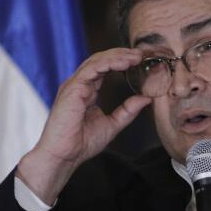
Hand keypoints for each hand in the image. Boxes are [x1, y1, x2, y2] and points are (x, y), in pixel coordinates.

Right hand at [17, 48, 151, 203]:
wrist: (64, 156)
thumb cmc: (80, 144)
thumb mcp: (112, 125)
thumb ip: (127, 111)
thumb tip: (146, 99)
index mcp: (86, 91)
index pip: (104, 68)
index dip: (122, 61)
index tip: (140, 61)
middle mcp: (79, 85)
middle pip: (100, 60)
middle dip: (122, 54)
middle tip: (141, 53)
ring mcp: (74, 85)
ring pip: (96, 61)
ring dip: (118, 56)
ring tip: (135, 56)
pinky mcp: (72, 89)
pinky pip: (91, 70)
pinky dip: (108, 63)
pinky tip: (124, 63)